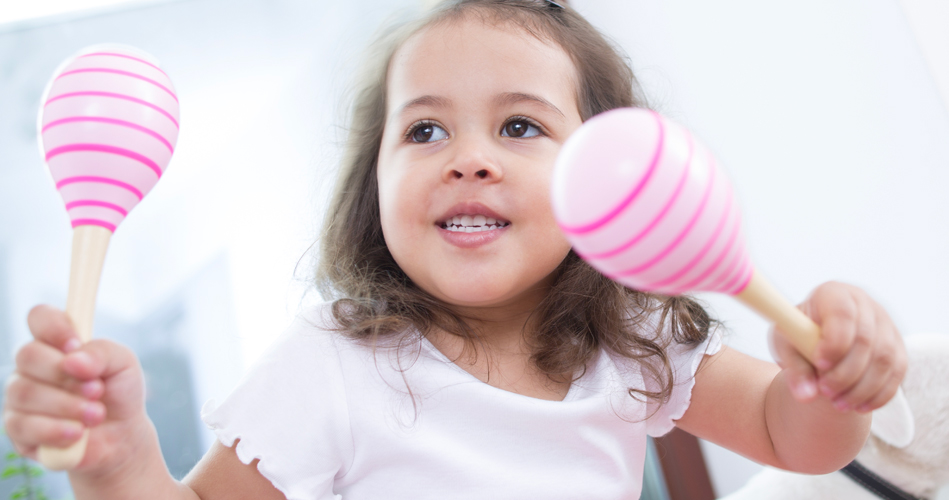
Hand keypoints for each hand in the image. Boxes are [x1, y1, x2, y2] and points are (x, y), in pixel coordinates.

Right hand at [2, 305, 149, 473]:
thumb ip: (102, 352)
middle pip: (27, 355)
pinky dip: (55, 430)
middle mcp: (32, 367)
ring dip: (67, 405)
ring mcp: (19, 398)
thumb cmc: (119, 392)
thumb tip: (72, 359)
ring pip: (25, 393)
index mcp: (56, 343)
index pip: (39, 317)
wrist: (121, 436)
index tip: (76, 344)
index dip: (54, 327)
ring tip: (96, 415)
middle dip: (65, 374)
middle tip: (97, 389)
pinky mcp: (17, 430)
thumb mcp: (123, 364)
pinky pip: (23, 426)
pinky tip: (78, 433)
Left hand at [769, 282, 905, 412]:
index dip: (835, 342)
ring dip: (862, 388)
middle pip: (866, 340)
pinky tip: (858, 406)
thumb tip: (806, 396)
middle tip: (826, 392)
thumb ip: (795, 368)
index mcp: (833, 294)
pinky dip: (879, 393)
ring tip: (838, 403)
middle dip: (846, 373)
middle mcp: (864, 304)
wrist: (815, 339)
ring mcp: (885, 324)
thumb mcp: (786, 346)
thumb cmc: (797, 335)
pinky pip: (897, 372)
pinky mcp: (897, 345)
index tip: (819, 364)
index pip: (842, 314)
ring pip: (884, 359)